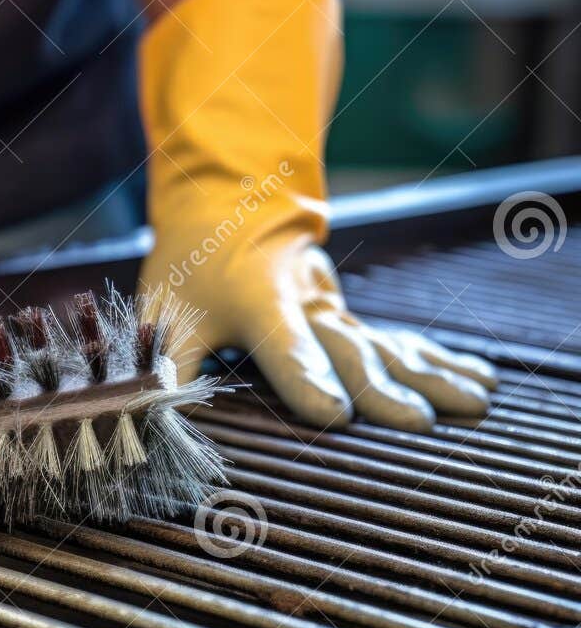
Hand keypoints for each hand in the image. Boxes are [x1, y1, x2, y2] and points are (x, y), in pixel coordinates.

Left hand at [141, 230, 494, 428]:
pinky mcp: (349, 315)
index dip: (306, 380)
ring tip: (474, 405)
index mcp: (257, 299)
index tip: (335, 415)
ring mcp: (335, 308)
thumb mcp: (165, 312)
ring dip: (432, 374)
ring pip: (387, 342)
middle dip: (382, 386)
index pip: (284, 345)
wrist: (230, 204)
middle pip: (348, 348)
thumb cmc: (191, 266)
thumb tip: (145, 415)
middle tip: (415, 423)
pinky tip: (481, 378)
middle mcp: (305, 302)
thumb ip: (165, 365)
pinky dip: (441, 358)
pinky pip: (399, 339)